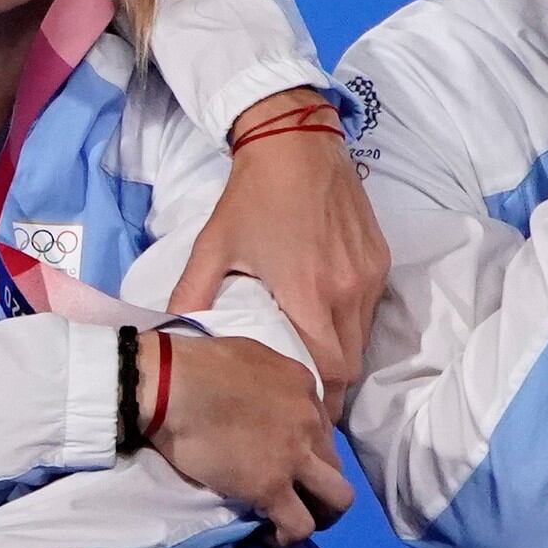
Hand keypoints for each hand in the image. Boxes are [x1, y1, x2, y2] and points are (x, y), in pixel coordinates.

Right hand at [143, 331, 350, 544]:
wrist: (172, 384)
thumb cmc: (195, 364)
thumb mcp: (250, 355)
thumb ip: (268, 379)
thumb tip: (259, 395)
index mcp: (303, 388)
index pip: (322, 427)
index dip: (306, 447)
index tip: (284, 457)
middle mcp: (310, 422)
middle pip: (335, 463)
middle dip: (320, 482)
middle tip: (294, 493)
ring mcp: (294, 457)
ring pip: (338, 498)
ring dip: (322, 513)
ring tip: (297, 521)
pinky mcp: (271, 487)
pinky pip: (299, 524)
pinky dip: (290, 536)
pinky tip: (272, 538)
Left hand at [171, 89, 384, 396]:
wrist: (296, 141)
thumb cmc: (252, 196)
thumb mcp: (213, 246)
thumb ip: (190, 294)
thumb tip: (166, 331)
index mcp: (307, 293)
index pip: (330, 371)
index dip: (318, 397)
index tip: (297, 405)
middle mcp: (347, 290)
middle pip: (351, 364)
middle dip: (331, 384)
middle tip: (303, 392)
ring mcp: (368, 275)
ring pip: (364, 337)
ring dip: (343, 353)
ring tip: (313, 359)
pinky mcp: (381, 259)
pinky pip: (371, 308)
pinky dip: (353, 322)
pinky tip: (326, 317)